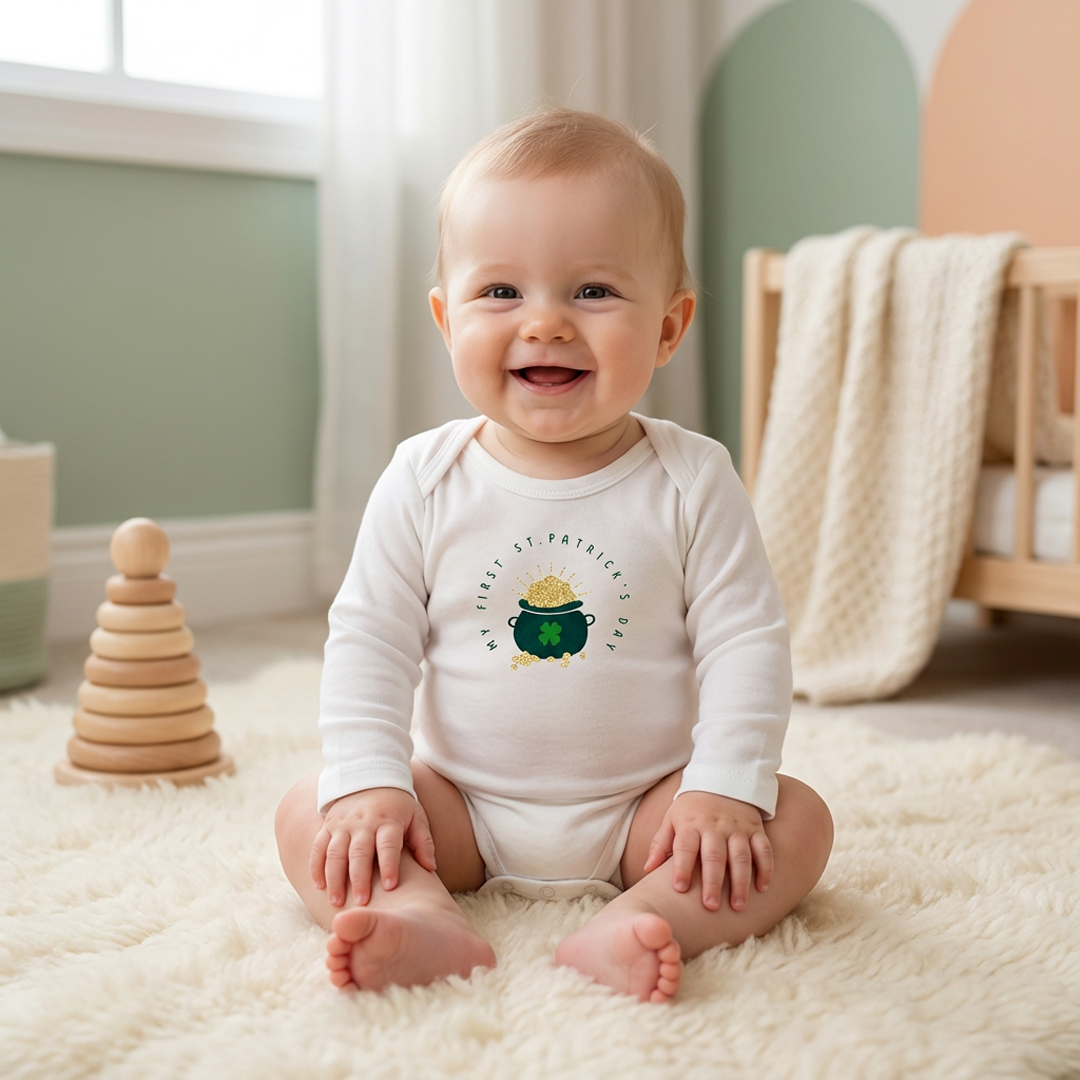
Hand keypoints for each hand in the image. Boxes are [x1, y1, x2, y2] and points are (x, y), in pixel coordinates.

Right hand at [310, 787, 436, 906]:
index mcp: (388, 820)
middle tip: (362, 904)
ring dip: (335, 878)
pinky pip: (318, 847)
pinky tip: (319, 886)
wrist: (370, 778)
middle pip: (359, 852)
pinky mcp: (328, 825)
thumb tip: (430, 868)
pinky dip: (316, 867)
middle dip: (359, 878)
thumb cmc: (397, 806)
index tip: (391, 887)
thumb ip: (423, 842)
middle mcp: (363, 822)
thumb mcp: (415, 817)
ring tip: (337, 901)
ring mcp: (343, 824)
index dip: (390, 865)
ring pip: (335, 852)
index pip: (388, 845)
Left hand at [642, 791, 772, 911]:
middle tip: (710, 906)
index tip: (680, 888)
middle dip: (713, 882)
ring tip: (738, 906)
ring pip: (741, 856)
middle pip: (714, 856)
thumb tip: (647, 869)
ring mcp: (737, 828)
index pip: (685, 847)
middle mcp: (715, 826)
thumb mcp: (672, 818)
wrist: (723, 778)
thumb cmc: (692, 808)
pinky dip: (765, 868)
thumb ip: (661, 844)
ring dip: (740, 882)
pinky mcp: (755, 829)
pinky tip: (763, 888)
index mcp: (690, 824)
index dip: (682, 867)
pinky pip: (763, 849)